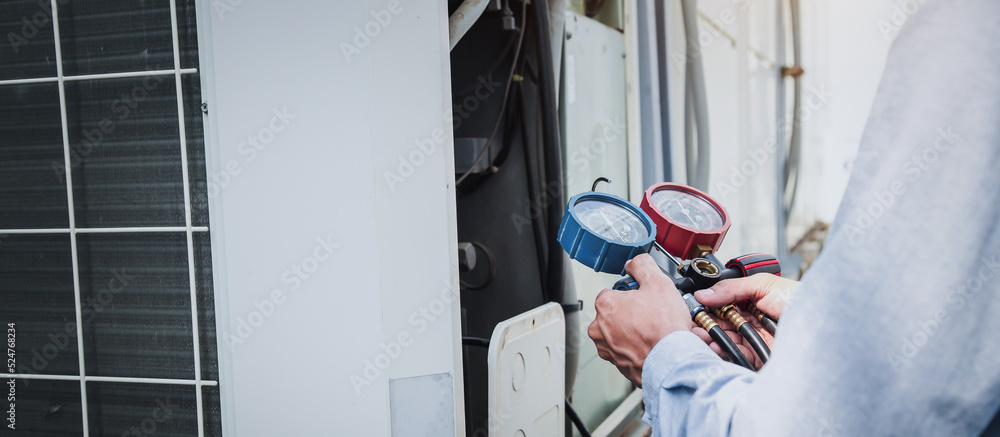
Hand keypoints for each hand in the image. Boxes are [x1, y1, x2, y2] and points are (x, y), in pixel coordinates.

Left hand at [587, 254, 692, 386]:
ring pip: (619, 333)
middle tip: (651, 315)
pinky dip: (636, 348)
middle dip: (631, 313)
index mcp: (605, 305)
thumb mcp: (658, 282)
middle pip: (615, 313)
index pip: (612, 292)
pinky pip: (626, 351)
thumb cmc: (663, 327)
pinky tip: (651, 345)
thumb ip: (642, 266)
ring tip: (652, 331)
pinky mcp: (617, 364)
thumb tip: (635, 262)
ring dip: (633, 331)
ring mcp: (607, 348)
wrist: (671, 360)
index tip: (644, 298)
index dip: (631, 293)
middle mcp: (599, 328)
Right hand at [690, 274, 799, 365]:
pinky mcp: (761, 357)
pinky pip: (738, 356)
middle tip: (692, 326)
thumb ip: (731, 288)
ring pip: (727, 340)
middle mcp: (753, 320)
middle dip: (706, 325)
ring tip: (700, 337)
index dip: (707, 308)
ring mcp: (757, 339)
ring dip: (712, 339)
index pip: (723, 305)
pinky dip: (725, 353)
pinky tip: (715, 347)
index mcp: (753, 300)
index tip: (693, 310)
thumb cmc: (801, 300)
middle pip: (722, 324)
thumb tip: (703, 293)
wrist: (825, 325)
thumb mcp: (764, 284)